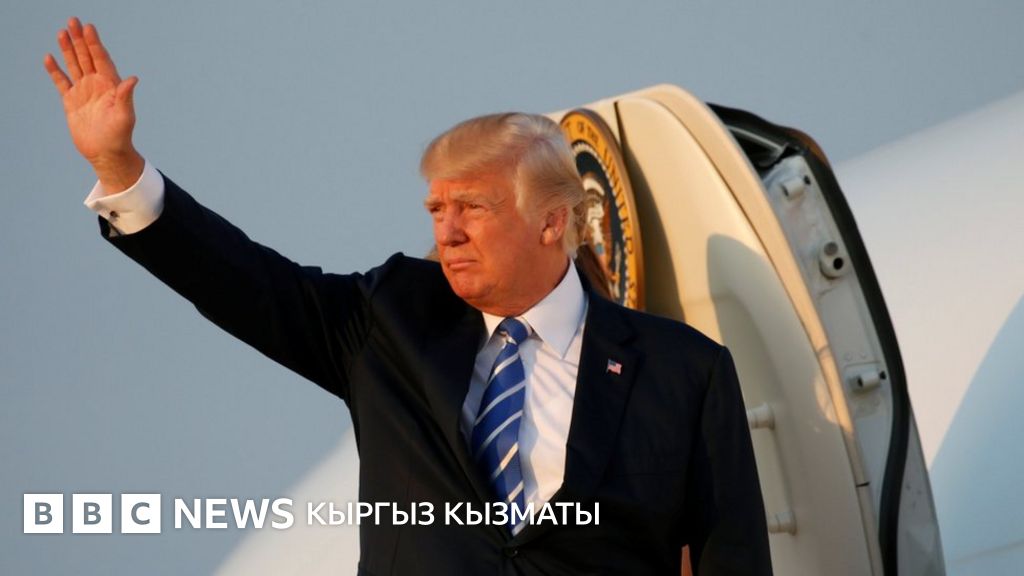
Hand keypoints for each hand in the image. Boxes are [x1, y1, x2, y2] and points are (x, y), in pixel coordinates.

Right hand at [44, 17, 143, 192]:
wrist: (107, 153)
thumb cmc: (120, 136)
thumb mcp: (125, 115)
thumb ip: (126, 96)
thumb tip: (133, 78)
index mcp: (111, 85)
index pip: (101, 59)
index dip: (95, 43)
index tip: (89, 28)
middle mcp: (97, 85)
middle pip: (87, 57)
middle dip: (80, 39)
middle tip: (73, 21)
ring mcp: (84, 92)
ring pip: (74, 65)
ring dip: (68, 50)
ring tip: (62, 33)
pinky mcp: (72, 101)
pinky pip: (62, 82)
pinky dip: (55, 70)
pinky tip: (49, 58)